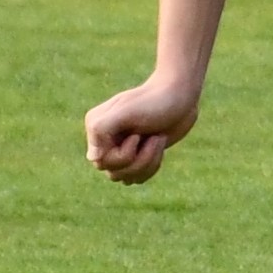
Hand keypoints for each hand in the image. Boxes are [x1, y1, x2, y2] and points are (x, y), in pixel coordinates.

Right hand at [84, 70, 202, 184]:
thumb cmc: (153, 101)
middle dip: (139, 160)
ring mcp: (121, 148)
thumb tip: (93, 158)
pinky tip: (160, 144)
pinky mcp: (138, 155)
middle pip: (114, 173)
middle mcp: (105, 140)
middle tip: (154, 137)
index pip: (101, 161)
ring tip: (158, 139)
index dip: (123, 155)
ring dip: (148, 162)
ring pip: (126, 178)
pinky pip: (138, 177)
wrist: (180, 95)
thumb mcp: (126, 112)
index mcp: (96, 127)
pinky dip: (153, 165)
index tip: (137, 135)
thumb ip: (101, 129)